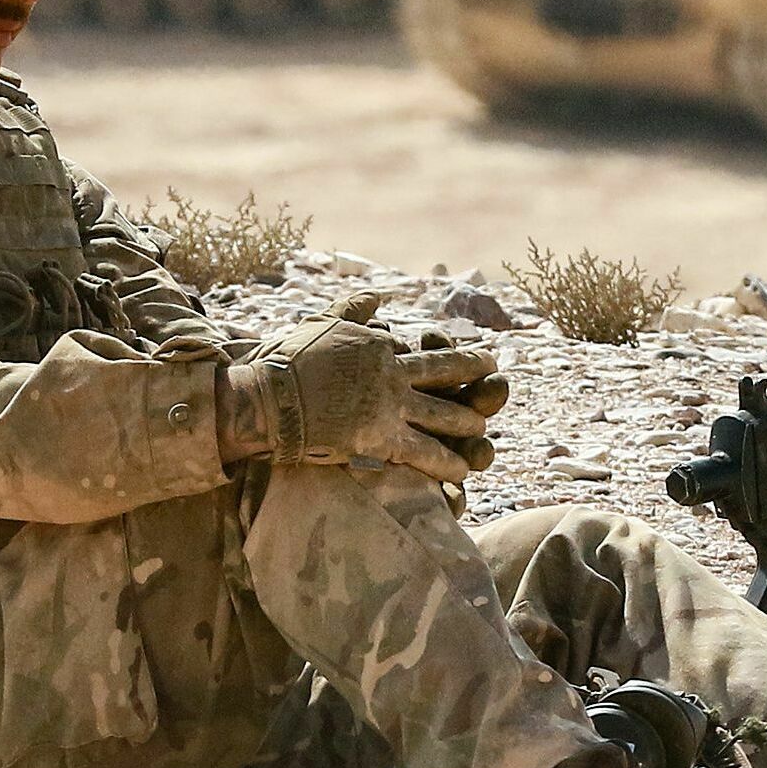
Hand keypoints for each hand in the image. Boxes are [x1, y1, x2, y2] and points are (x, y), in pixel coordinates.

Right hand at [220, 318, 501, 481]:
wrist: (268, 399)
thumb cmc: (289, 362)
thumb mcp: (324, 322)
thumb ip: (355, 309)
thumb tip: (378, 296)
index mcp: (382, 347)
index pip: (426, 352)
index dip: (454, 356)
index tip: (473, 357)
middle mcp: (393, 375)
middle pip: (447, 377)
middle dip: (476, 379)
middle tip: (498, 381)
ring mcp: (390, 407)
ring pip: (444, 417)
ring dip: (467, 426)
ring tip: (482, 433)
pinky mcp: (381, 439)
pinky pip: (425, 453)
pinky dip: (446, 462)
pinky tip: (462, 471)